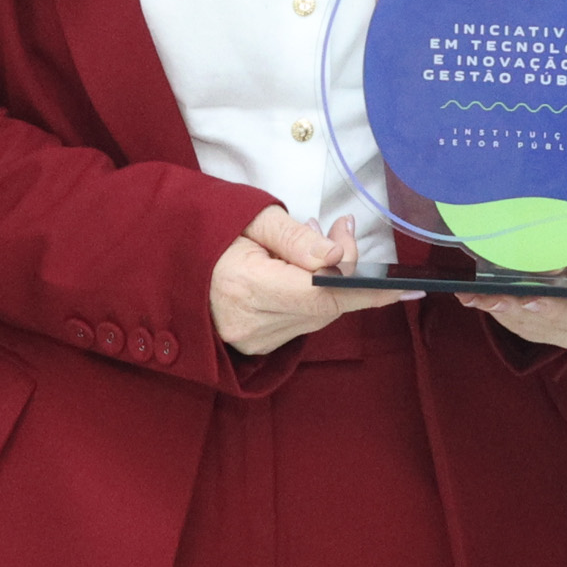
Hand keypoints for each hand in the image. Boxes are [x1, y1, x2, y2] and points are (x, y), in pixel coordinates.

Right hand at [209, 209, 407, 356]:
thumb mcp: (249, 218)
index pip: (321, 295)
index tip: (403, 285)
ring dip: (330, 283)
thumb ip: (296, 238)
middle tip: (343, 227)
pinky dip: (311, 298)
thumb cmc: (206, 234)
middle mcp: (250, 323)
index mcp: (245, 286)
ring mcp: (252, 341)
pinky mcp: (255, 348)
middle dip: (348, 270)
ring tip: (318, 241)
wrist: (163, 266)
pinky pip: (302, 323)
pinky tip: (300, 271)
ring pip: (317, 317)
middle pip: (325, 306)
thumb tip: (340, 256)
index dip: (366, 290)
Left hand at [454, 243, 566, 348]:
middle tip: (494, 298)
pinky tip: (476, 299)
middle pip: (555, 322)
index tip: (533, 301)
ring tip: (477, 296)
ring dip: (502, 310)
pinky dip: (497, 311)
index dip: (559, 307)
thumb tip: (549, 262)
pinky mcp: (549, 331)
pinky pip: (520, 325)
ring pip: (533, 325)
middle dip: (520, 309)